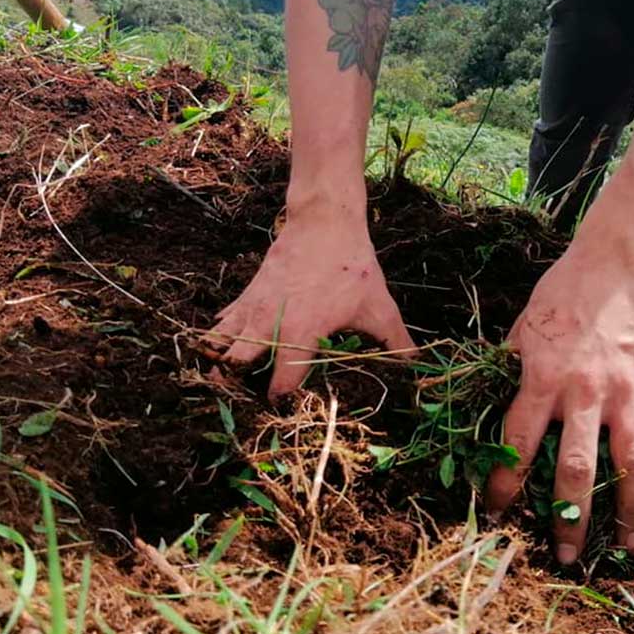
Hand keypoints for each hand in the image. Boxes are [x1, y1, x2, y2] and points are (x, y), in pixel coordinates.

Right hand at [211, 209, 414, 396]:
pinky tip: (229, 348)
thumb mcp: (380, 307)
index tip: (290, 411)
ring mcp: (252, 308)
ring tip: (228, 381)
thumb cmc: (352, 266)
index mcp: (301, 333)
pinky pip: (221, 322)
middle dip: (235, 388)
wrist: (324, 222)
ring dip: (219, 364)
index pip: (281, 383)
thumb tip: (416, 367)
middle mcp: (269, 324)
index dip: (283, 403)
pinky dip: (220, 338)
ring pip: (217, 345)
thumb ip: (397, 342)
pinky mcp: (246, 295)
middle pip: (232, 366)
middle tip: (248, 401)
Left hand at [486, 244, 633, 563]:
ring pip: (632, 462)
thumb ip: (509, 371)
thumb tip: (482, 402)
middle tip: (565, 556)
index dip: (505, 481)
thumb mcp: (521, 329)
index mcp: (542, 378)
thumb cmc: (561, 294)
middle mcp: (585, 391)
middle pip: (576, 467)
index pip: (518, 442)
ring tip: (628, 547)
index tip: (498, 513)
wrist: (616, 260)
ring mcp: (629, 390)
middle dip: (570, 516)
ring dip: (630, 509)